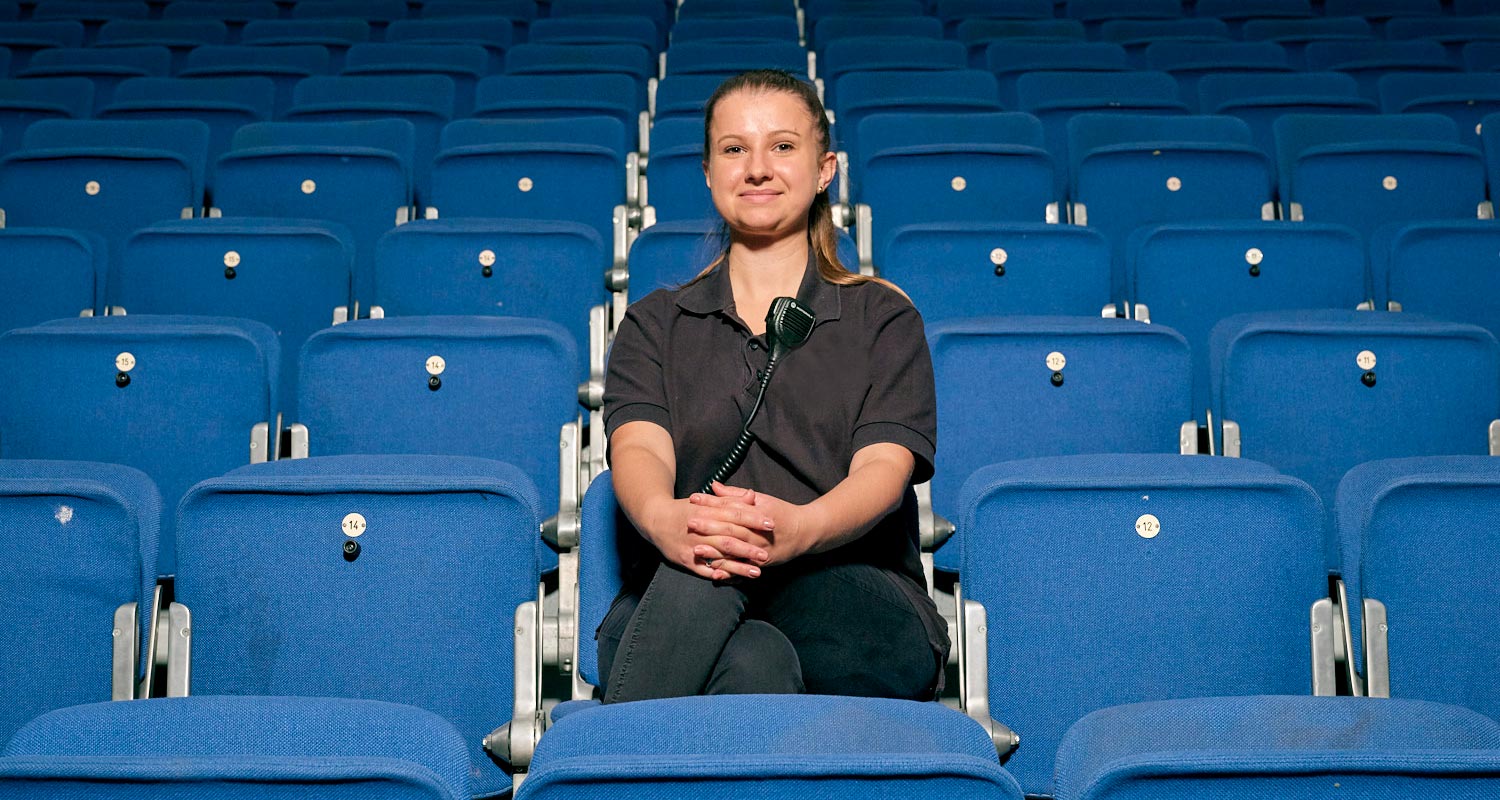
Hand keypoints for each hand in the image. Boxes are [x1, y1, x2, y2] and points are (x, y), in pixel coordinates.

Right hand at [643, 495, 769, 581]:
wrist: (655, 519)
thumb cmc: (684, 509)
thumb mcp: (706, 501)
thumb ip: (730, 499)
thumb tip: (752, 495)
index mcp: (707, 512)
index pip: (735, 515)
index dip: (753, 520)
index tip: (771, 524)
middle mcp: (700, 530)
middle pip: (729, 539)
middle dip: (749, 548)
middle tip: (767, 554)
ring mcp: (693, 547)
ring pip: (719, 557)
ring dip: (738, 566)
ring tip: (757, 572)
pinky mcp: (686, 560)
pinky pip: (704, 570)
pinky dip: (718, 574)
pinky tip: (732, 579)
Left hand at [691, 481, 813, 566]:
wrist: (805, 532)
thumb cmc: (781, 512)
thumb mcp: (762, 499)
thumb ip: (736, 494)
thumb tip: (714, 485)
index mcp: (758, 514)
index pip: (731, 507)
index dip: (711, 503)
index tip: (693, 499)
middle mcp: (759, 533)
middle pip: (731, 529)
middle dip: (710, 527)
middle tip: (690, 522)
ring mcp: (761, 551)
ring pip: (736, 551)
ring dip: (715, 551)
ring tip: (696, 549)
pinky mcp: (762, 564)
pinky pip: (743, 569)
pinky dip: (729, 571)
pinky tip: (714, 572)